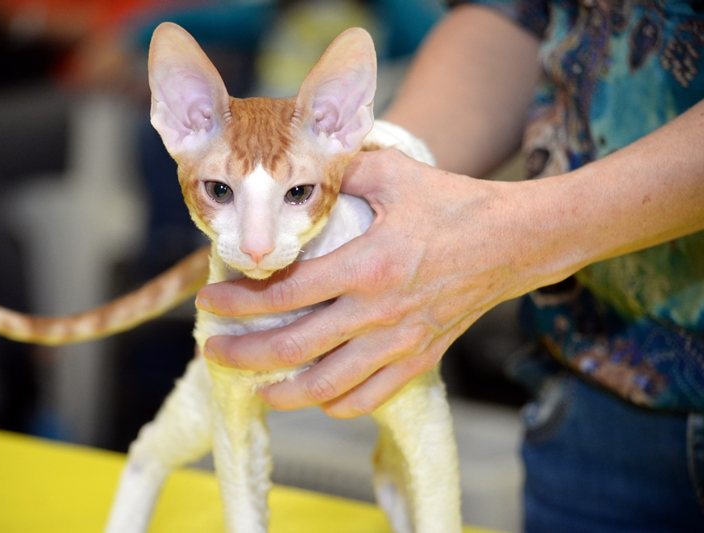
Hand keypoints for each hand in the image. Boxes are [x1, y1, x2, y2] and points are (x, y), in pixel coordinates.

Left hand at [197, 148, 533, 417]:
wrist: (514, 242)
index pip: (286, 292)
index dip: (239, 300)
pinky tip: (315, 396)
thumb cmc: (453, 204)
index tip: (209, 301)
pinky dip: (335, 404)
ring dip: (282, 392)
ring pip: (327, 386)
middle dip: (243, 355)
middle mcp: (379, 311)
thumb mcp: (394, 174)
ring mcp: (400, 342)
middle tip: (213, 350)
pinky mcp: (419, 359)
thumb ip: (341, 172)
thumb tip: (299, 171)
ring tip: (255, 387)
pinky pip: (369, 398)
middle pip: (294, 348)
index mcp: (367, 264)